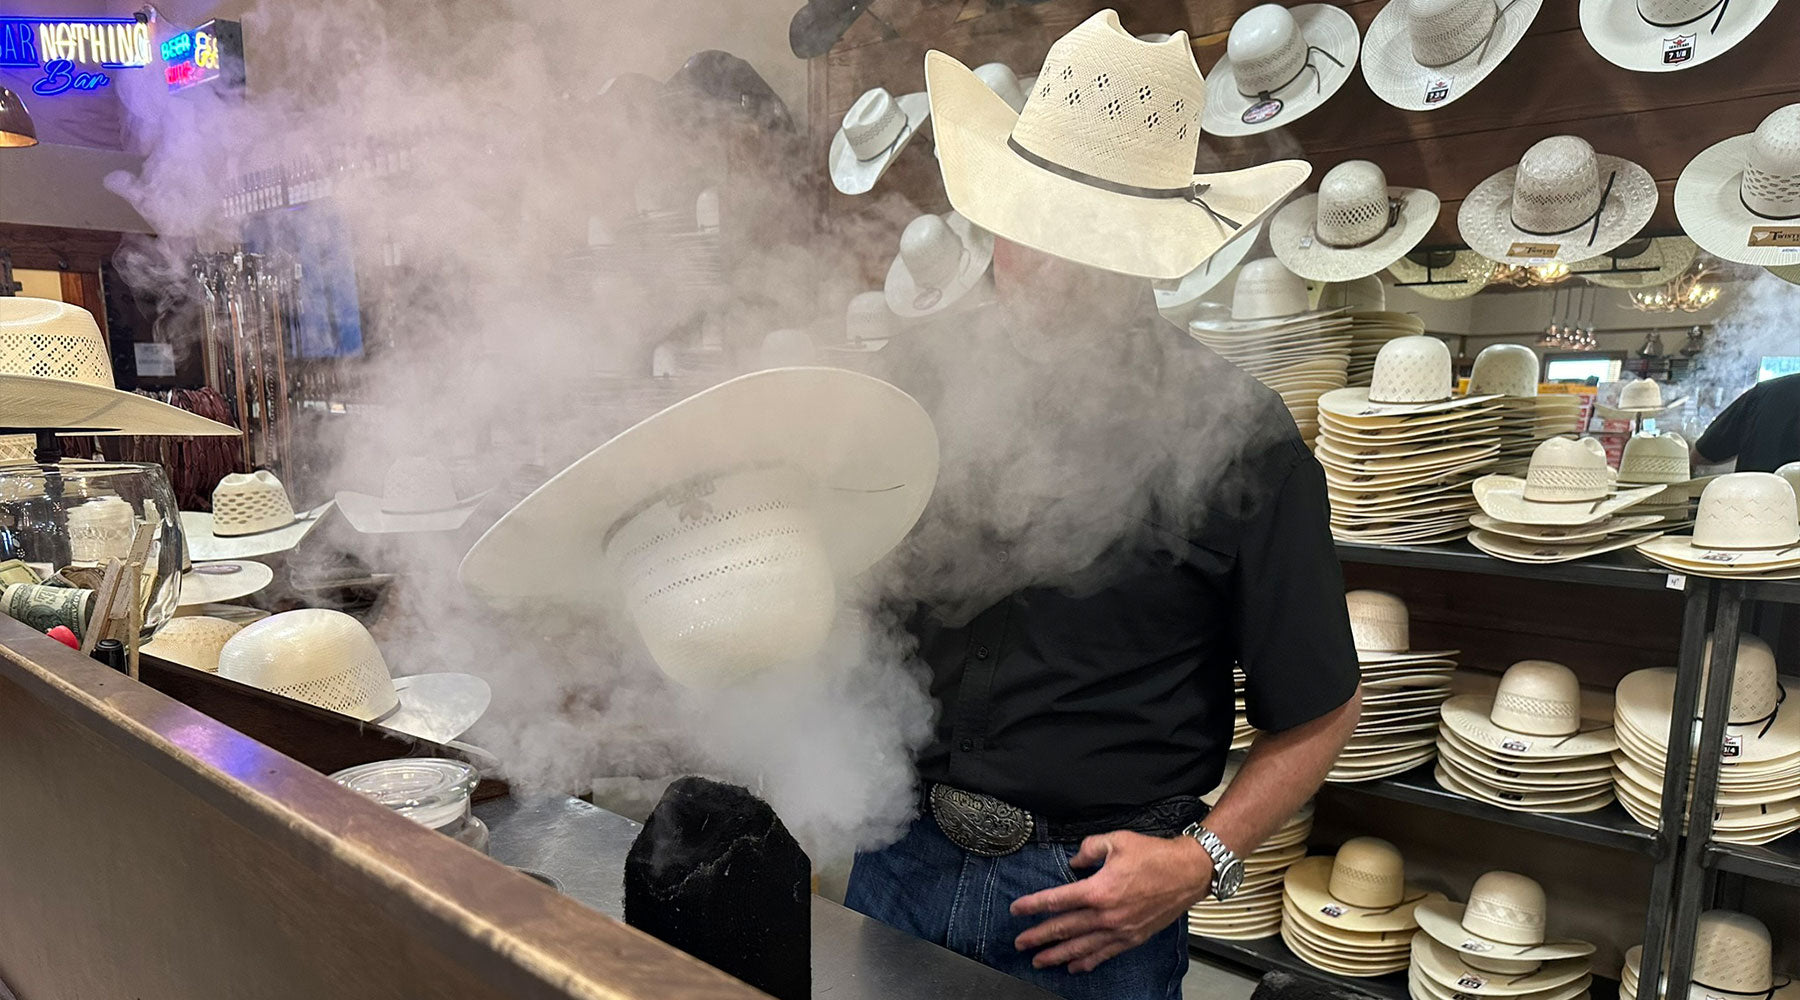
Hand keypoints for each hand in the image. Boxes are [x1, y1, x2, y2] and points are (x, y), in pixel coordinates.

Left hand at [1010, 831, 1212, 973]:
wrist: (1188, 872)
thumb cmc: (1154, 855)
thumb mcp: (1116, 840)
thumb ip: (1088, 849)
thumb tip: (1073, 861)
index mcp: (1099, 890)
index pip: (1057, 901)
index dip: (1034, 906)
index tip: (1017, 910)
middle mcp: (1106, 915)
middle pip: (1064, 929)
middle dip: (1039, 937)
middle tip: (1020, 943)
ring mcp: (1120, 930)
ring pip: (1081, 947)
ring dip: (1057, 955)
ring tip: (1039, 961)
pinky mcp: (1133, 938)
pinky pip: (1105, 954)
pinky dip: (1087, 962)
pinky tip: (1074, 967)